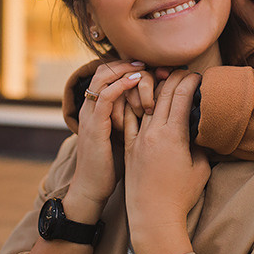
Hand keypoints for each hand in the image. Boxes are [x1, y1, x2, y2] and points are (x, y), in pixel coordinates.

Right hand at [67, 61, 145, 220]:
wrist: (92, 189)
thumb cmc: (112, 167)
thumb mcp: (125, 137)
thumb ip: (135, 121)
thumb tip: (162, 112)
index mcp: (98, 109)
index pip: (110, 76)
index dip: (129, 68)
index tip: (153, 70)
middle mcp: (91, 107)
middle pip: (105, 70)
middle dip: (127, 63)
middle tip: (151, 63)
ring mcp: (90, 114)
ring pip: (103, 77)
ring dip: (125, 69)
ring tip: (145, 67)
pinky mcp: (94, 125)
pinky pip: (105, 96)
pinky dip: (121, 84)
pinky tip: (137, 80)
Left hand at [123, 69, 210, 253]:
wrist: (153, 217)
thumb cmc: (180, 197)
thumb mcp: (201, 169)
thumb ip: (200, 146)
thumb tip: (198, 133)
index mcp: (173, 135)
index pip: (182, 96)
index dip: (190, 81)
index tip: (197, 76)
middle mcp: (153, 132)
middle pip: (163, 94)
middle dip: (174, 78)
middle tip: (183, 72)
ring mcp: (138, 138)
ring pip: (144, 102)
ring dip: (154, 88)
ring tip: (162, 80)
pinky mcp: (129, 147)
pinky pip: (128, 118)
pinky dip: (133, 105)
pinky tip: (138, 97)